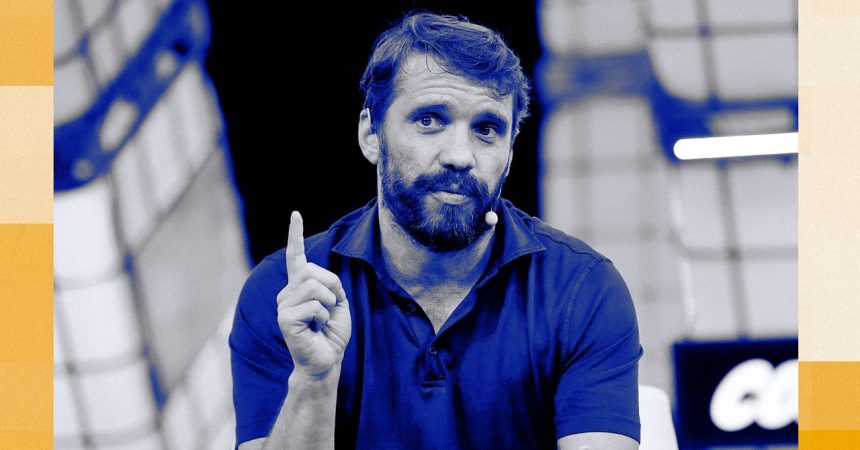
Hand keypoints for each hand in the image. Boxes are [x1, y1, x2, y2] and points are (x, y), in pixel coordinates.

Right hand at [276, 211, 351, 377]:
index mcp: (299, 287)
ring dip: (329, 303)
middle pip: (313, 270)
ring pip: (315, 285)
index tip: (295, 215)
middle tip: (330, 310)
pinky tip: (316, 328)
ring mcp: (282, 305)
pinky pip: (315, 304)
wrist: (326, 362)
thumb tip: (317, 277)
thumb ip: (330, 284)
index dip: (295, 235)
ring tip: (322, 320)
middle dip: (333, 287)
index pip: (296, 256)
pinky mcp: (284, 318)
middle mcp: (286, 293)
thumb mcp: (338, 303)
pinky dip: (324, 315)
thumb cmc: (331, 334)